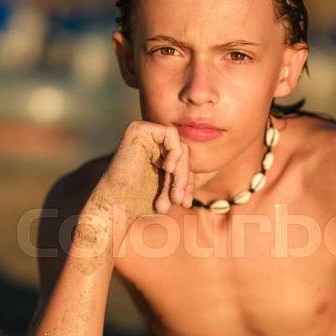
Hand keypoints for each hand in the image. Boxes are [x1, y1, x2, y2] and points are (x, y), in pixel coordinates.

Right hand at [83, 120, 194, 247]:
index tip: (185, 202)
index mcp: (157, 152)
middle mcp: (150, 140)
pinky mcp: (138, 128)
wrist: (117, 206)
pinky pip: (171, 134)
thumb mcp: (174, 189)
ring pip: (181, 146)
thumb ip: (189, 176)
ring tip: (173, 197)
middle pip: (185, 152)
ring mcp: (144, 132)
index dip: (189, 180)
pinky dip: (175, 154)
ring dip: (182, 174)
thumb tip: (217, 166)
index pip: (186, 159)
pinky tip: (167, 170)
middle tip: (180, 202)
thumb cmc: (141, 202)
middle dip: (186, 179)